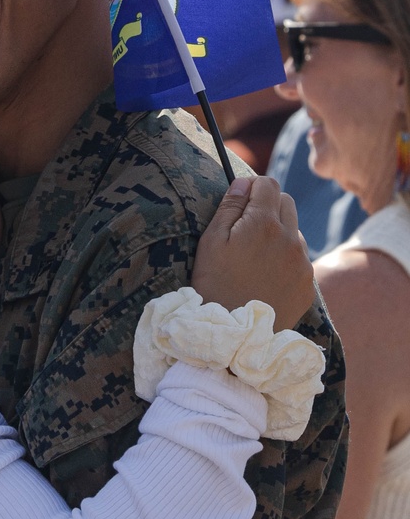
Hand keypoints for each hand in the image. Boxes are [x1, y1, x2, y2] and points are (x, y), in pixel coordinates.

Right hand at [192, 175, 312, 330]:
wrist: (233, 336)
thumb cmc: (214, 285)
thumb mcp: (211, 242)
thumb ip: (230, 207)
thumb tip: (243, 182)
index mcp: (264, 223)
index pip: (268, 184)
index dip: (252, 187)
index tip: (240, 198)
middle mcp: (290, 238)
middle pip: (286, 202)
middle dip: (268, 206)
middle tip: (246, 227)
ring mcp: (302, 263)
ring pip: (294, 231)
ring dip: (278, 234)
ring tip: (254, 258)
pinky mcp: (307, 284)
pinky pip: (300, 260)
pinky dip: (285, 260)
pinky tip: (265, 278)